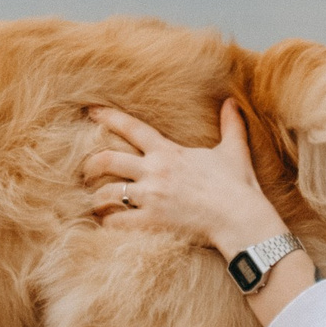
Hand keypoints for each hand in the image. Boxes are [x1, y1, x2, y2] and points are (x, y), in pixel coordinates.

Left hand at [81, 99, 287, 257]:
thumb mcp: (234, 150)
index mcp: (169, 152)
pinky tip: (106, 224)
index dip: (108, 117)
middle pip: (108, 160)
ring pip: (108, 193)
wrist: (241, 217)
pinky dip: (108, 223)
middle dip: (91, 165)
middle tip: (85, 171)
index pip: (132, 128)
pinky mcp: (152, 221)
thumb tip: (232, 102)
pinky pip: (118, 221)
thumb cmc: (238, 185)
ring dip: (97, 199)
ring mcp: (151, 196)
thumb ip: (231, 125)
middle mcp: (155, 171)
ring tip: (95, 204)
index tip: (91, 112)